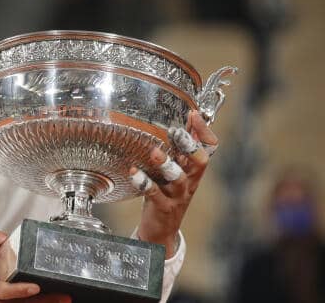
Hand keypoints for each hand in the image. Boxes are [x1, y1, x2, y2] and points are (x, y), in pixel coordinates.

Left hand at [130, 110, 217, 256]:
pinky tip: (134, 172)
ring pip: (178, 179)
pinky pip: (154, 193)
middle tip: (177, 131)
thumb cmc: (166, 194)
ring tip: (155, 152)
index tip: (193, 113)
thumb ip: (179, 150)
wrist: (161, 230)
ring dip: (167, 164)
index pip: (209, 149)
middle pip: (200, 162)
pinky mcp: (162, 206)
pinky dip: (144, 182)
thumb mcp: (176, 171)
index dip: (204, 131)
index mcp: (193, 170)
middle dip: (189, 145)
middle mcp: (189, 181)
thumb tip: (184, 121)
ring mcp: (177, 195)